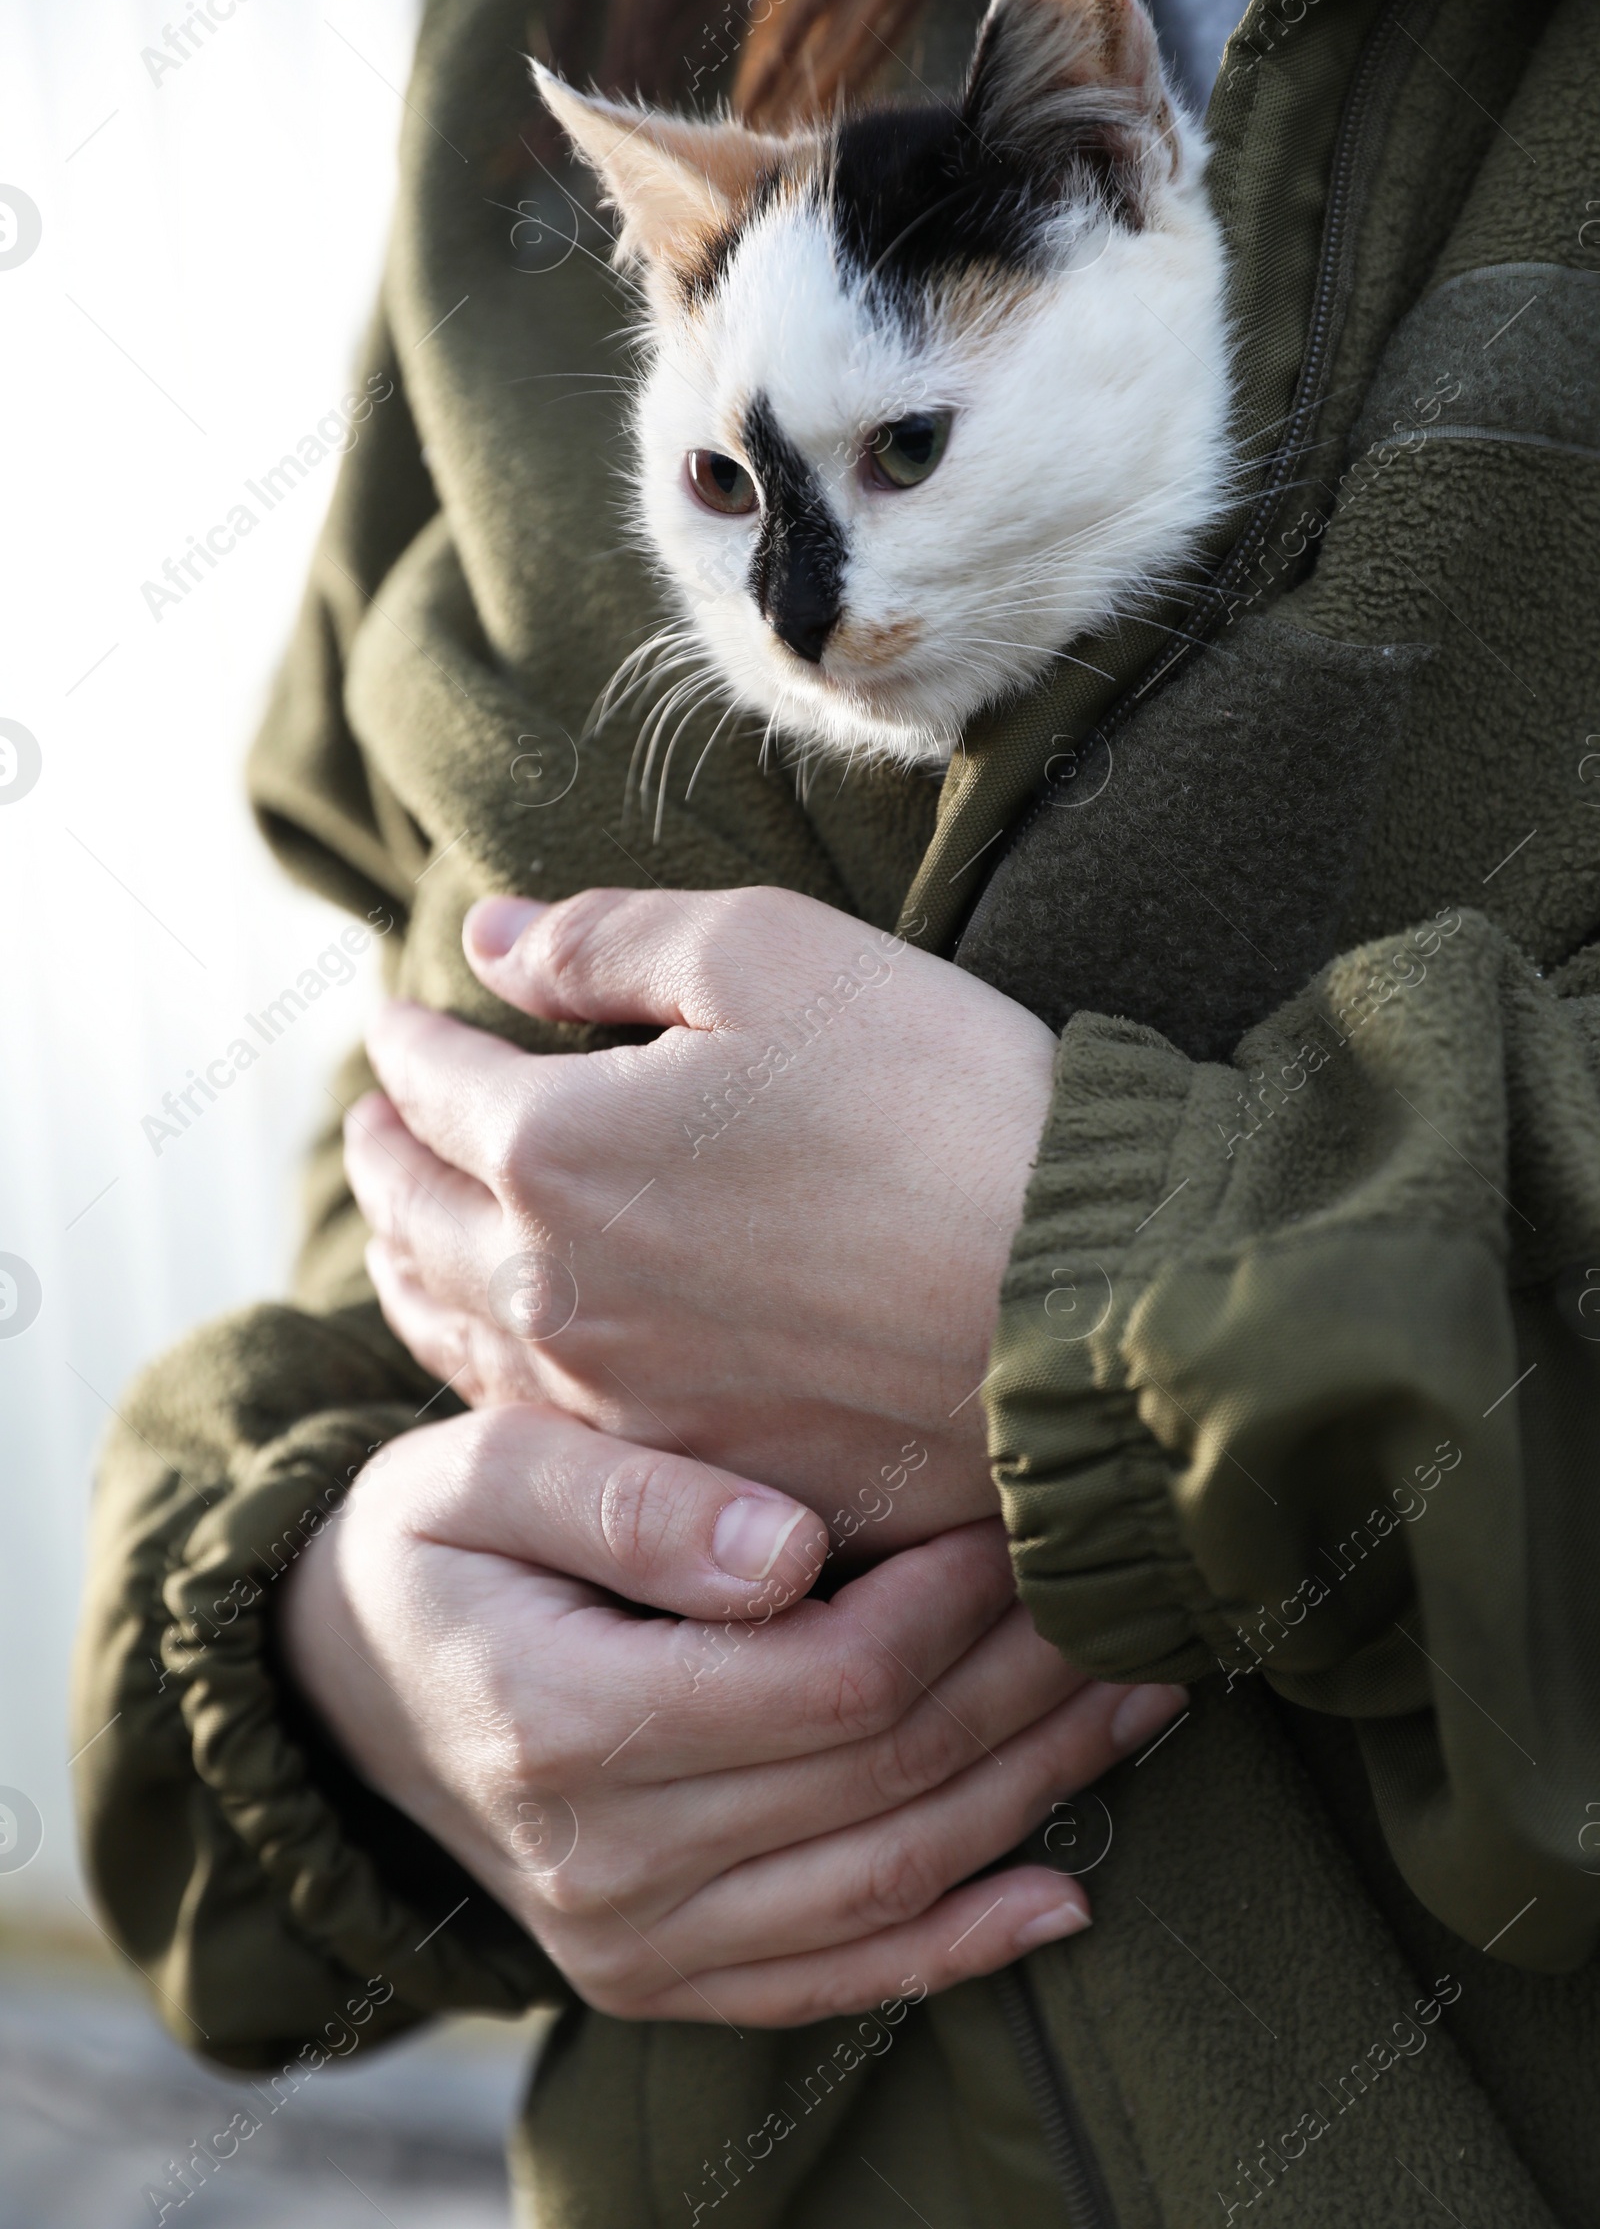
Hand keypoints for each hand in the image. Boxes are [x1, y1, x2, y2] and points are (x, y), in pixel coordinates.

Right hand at [279, 1401, 1184, 2025]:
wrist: (346, 1688)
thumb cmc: (431, 1547)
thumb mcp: (483, 1474)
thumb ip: (630, 1503)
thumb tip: (788, 1553)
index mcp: (561, 1723)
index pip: (828, 1678)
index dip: (951, 1603)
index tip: (1016, 1514)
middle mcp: (604, 1864)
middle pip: (886, 1778)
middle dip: (1028, 1680)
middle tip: (1121, 1592)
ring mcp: (632, 1943)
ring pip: (892, 1879)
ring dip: (1036, 1790)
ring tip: (1138, 1697)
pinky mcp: (656, 1978)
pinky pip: (838, 1983)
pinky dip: (962, 1944)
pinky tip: (1064, 1889)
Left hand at [346, 885, 1058, 1549]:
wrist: (1082, 1302)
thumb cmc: (941, 1102)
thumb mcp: (771, 957)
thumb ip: (604, 942)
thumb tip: (485, 940)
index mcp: (558, 1149)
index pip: (436, 1082)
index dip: (408, 1037)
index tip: (397, 1015)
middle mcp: (557, 1291)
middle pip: (416, 1214)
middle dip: (381, 1152)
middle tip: (366, 1119)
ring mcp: (619, 1402)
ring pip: (454, 1332)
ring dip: (404, 1269)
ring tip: (393, 1233)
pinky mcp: (693, 1473)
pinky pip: (540, 1421)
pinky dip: (486, 1368)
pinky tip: (501, 1355)